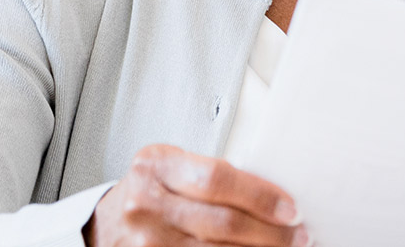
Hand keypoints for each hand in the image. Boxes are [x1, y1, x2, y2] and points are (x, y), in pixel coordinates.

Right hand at [85, 144, 308, 246]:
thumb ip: (212, 177)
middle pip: (223, 222)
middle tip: (299, 235)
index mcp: (156, 165)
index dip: (261, 196)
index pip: (218, 178)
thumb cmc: (150, 192)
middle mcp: (146, 203)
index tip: (291, 208)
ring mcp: (146, 241)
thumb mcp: (172, 169)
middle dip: (271, 232)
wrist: (106, 225)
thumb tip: (276, 195)